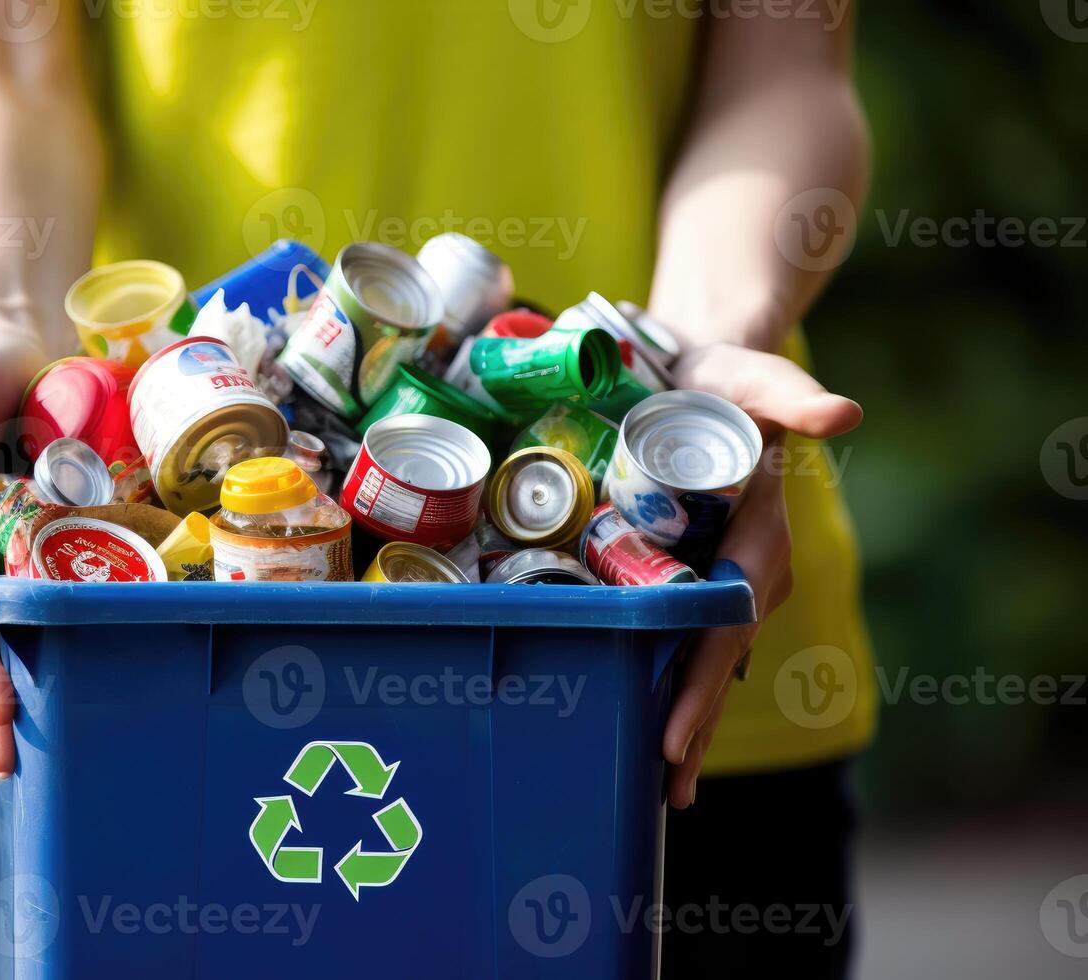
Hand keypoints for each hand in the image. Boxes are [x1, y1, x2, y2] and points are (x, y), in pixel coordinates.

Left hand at [660, 342, 862, 807]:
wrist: (704, 374)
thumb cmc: (725, 377)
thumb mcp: (752, 376)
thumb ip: (788, 394)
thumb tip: (841, 416)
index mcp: (762, 536)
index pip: (729, 621)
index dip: (701, 680)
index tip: (674, 735)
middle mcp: (753, 569)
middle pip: (718, 657)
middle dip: (696, 723)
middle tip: (666, 793)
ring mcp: (729, 576)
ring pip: (706, 656)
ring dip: (687, 716)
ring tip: (661, 786)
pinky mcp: (702, 572)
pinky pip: (691, 634)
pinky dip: (674, 680)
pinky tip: (652, 722)